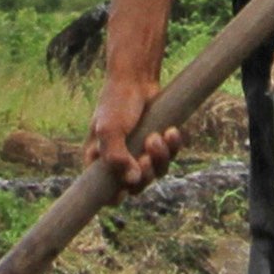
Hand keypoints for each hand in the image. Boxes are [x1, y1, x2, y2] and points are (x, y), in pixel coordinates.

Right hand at [90, 64, 185, 189]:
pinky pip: (170, 156)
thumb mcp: (109, 129)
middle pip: (136, 186)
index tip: (124, 190)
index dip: (115, 196)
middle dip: (145, 173)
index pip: (105, 192)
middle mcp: (120, 160)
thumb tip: (133, 180)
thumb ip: (116, 157)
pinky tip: (172, 131)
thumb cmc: (116, 102)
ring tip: (158, 136)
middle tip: (145, 157)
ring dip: (160, 157)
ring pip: (156, 172)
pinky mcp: (158, 144)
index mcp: (100, 160)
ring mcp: (140, 153)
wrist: (136, 77)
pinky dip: (173, 146)